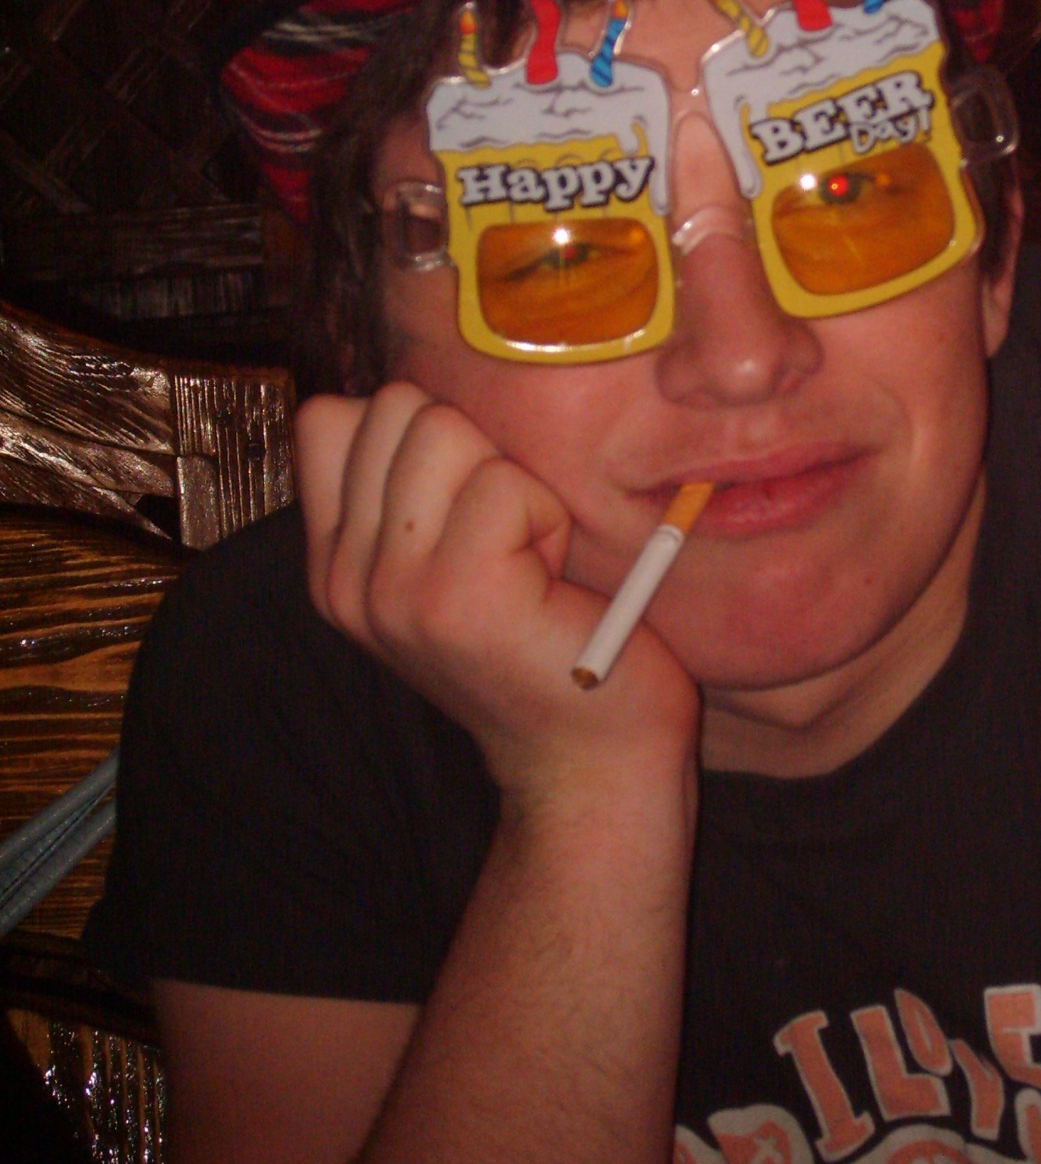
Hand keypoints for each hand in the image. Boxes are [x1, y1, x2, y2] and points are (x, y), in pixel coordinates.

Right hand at [294, 383, 699, 799]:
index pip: (329, 416)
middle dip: (473, 452)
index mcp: (334, 561)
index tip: (462, 510)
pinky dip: (547, 518)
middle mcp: (343, 577)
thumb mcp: (444, 561)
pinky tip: (550, 583)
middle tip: (506, 542)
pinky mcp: (454, 597)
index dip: (416, 434)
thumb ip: (407, 490)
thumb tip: (417, 400)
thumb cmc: (543, 644)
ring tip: (527, 560)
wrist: (587, 763)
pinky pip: (504, 483)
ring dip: (512, 483)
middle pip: (395, 406)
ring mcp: (391, 588)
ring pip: (446, 431)